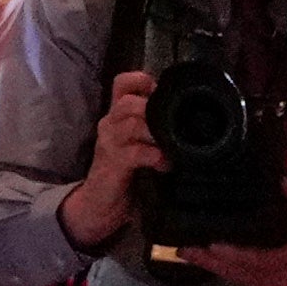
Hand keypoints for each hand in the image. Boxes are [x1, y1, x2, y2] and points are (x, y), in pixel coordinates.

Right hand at [59, 62, 163, 253]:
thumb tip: (188, 121)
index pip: (122, 83)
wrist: (99, 205)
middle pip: (129, 101)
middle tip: (173, 127)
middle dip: (154, 111)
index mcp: (116, 116)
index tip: (160, 93)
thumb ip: (153, 130)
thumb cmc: (124, 173)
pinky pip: (136, 152)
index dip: (141, 80)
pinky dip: (155, 156)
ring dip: (158, 133)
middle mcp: (110, 124)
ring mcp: (109, 142)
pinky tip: (165, 165)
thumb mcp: (138, 145)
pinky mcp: (112, 163)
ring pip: (132, 123)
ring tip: (172, 147)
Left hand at [189, 177, 286, 285]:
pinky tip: (204, 258)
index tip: (212, 243)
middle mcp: (276, 281)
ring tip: (186, 250)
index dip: (234, 254)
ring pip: (234, 277)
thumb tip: (282, 181)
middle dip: (209, 261)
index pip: (257, 260)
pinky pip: (238, 278)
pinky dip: (220, 268)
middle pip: (237, 273)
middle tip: (185, 247)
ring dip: (209, 266)